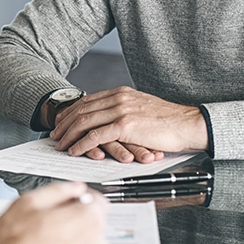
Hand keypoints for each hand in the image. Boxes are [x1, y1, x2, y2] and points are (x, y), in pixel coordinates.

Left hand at [50, 86, 207, 159]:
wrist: (188, 123)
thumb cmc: (168, 121)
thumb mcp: (141, 109)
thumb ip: (123, 110)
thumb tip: (109, 119)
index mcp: (121, 93)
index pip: (87, 101)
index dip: (70, 112)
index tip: (61, 122)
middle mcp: (118, 98)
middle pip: (81, 109)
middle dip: (64, 124)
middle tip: (54, 135)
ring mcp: (121, 110)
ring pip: (84, 121)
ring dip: (69, 135)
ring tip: (60, 145)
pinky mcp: (125, 126)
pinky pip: (95, 136)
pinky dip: (81, 144)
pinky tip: (75, 151)